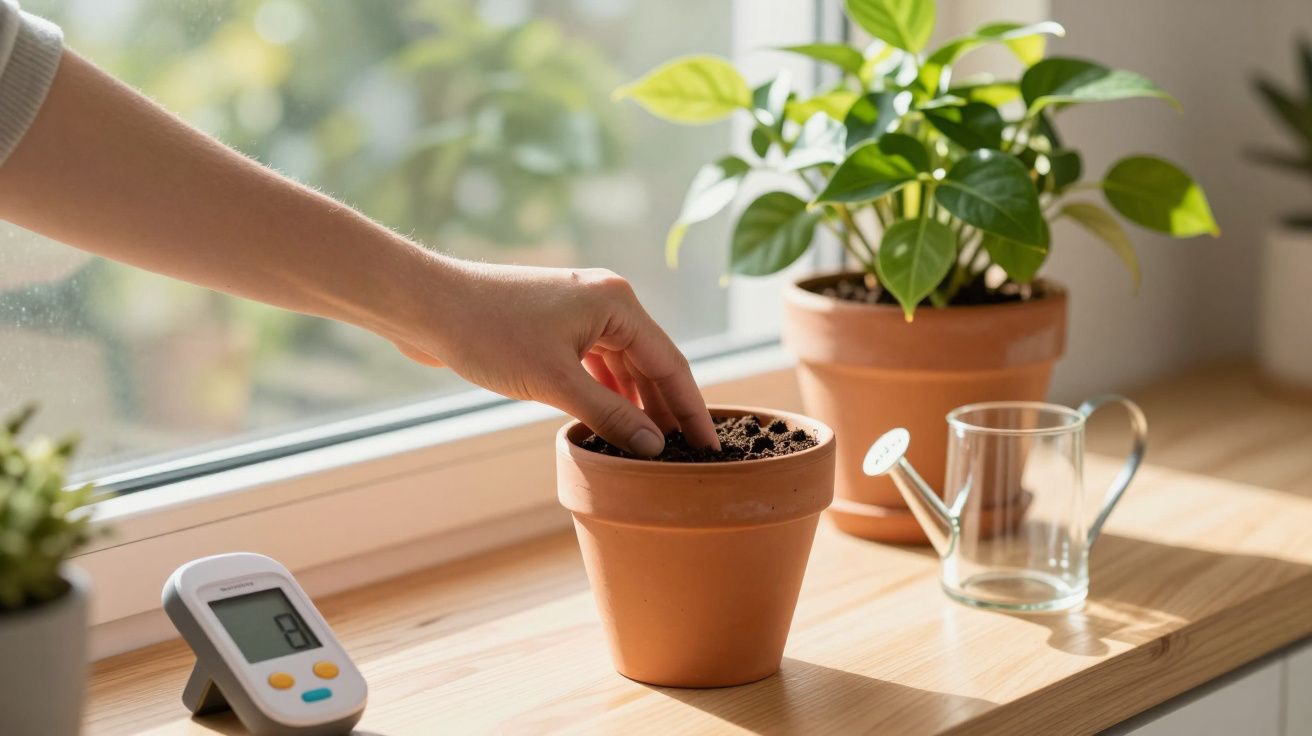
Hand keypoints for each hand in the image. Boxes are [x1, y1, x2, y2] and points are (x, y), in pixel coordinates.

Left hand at [393, 260, 719, 456]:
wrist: (428, 305)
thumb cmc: (489, 333)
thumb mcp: (556, 382)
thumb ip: (610, 415)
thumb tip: (654, 447)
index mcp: (617, 303)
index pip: (671, 363)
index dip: (692, 409)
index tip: (711, 446)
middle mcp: (607, 301)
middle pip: (651, 363)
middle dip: (666, 409)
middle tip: (686, 455)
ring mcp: (580, 312)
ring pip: (623, 365)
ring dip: (636, 404)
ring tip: (651, 447)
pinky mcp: (555, 325)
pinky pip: (596, 363)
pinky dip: (606, 393)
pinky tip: (612, 423)